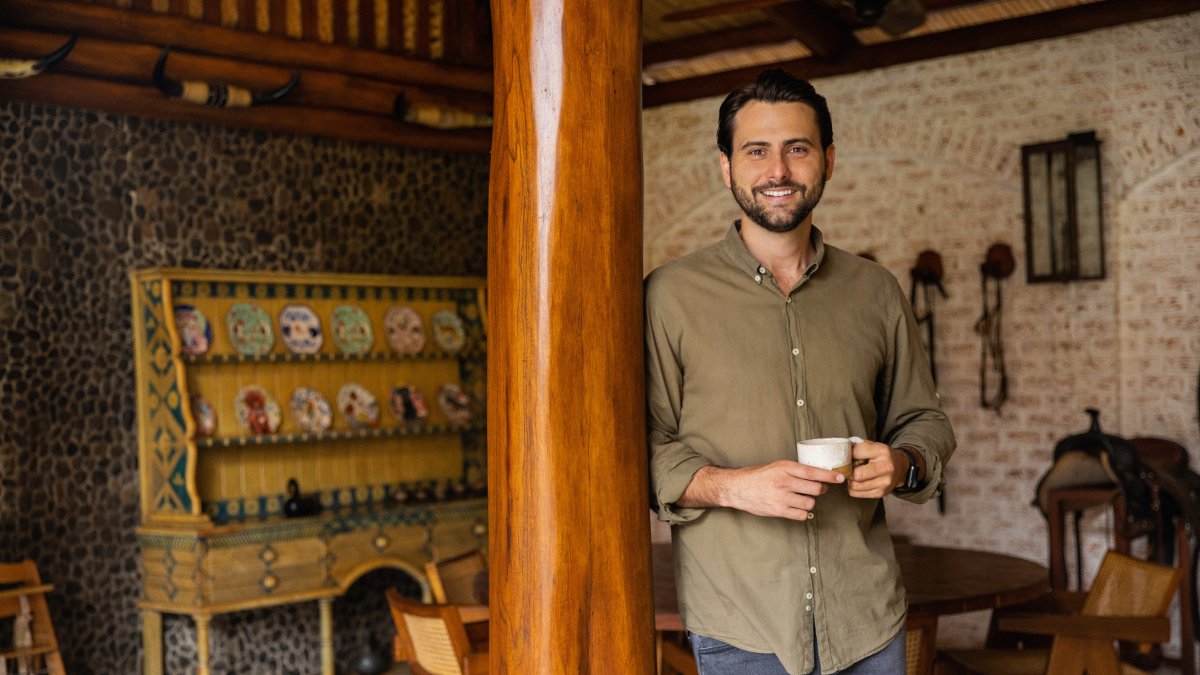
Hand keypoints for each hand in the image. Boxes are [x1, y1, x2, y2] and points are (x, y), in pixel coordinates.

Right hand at [682, 461, 844, 520]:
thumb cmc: (757, 476)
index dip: (829, 476)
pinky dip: (802, 513)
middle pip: (816, 489)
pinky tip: (797, 508)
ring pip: (810, 503)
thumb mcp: (776, 466)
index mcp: (785, 467)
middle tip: (817, 489)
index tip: (840, 478)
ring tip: (802, 498)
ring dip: (809, 502)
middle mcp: (784, 482)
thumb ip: (794, 470)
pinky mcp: (778, 510)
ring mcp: (781, 497)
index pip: (813, 472)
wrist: (738, 488)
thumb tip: (817, 475)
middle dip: (820, 489)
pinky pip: (801, 515)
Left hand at [848, 440, 900, 498]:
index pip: (856, 453)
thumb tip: (839, 453)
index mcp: (882, 451)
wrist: (900, 467)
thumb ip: (857, 448)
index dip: (848, 454)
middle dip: (849, 471)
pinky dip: (853, 489)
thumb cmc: (880, 456)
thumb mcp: (872, 446)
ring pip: (855, 486)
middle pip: (857, 474)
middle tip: (849, 469)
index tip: (848, 456)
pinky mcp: (881, 493)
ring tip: (854, 476)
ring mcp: (885, 482)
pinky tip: (858, 482)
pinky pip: (857, 493)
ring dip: (850, 481)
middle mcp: (886, 467)